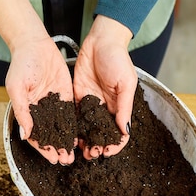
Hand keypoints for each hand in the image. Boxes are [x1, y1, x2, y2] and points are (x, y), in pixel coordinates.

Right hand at [6, 35, 75, 164]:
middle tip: (65, 160)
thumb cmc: (21, 64)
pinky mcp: (65, 95)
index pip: (35, 135)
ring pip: (60, 127)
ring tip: (72, 155)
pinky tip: (79, 138)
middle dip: (57, 148)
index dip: (43, 148)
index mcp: (27, 110)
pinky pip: (70, 114)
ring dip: (66, 141)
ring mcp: (53, 103)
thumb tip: (26, 133)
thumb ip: (22, 111)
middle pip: (49, 134)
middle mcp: (41, 110)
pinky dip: (73, 127)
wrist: (35, 45)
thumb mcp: (17, 88)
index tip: (51, 158)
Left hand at [73, 15, 136, 159]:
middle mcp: (105, 107)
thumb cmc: (118, 59)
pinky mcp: (78, 95)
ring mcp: (91, 102)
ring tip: (79, 151)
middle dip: (98, 145)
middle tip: (91, 154)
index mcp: (120, 106)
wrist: (101, 40)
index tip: (108, 152)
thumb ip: (124, 106)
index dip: (115, 144)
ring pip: (88, 127)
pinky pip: (75, 114)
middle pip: (102, 133)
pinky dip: (73, 126)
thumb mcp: (126, 83)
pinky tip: (69, 135)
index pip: (119, 131)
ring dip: (85, 140)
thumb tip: (124, 130)